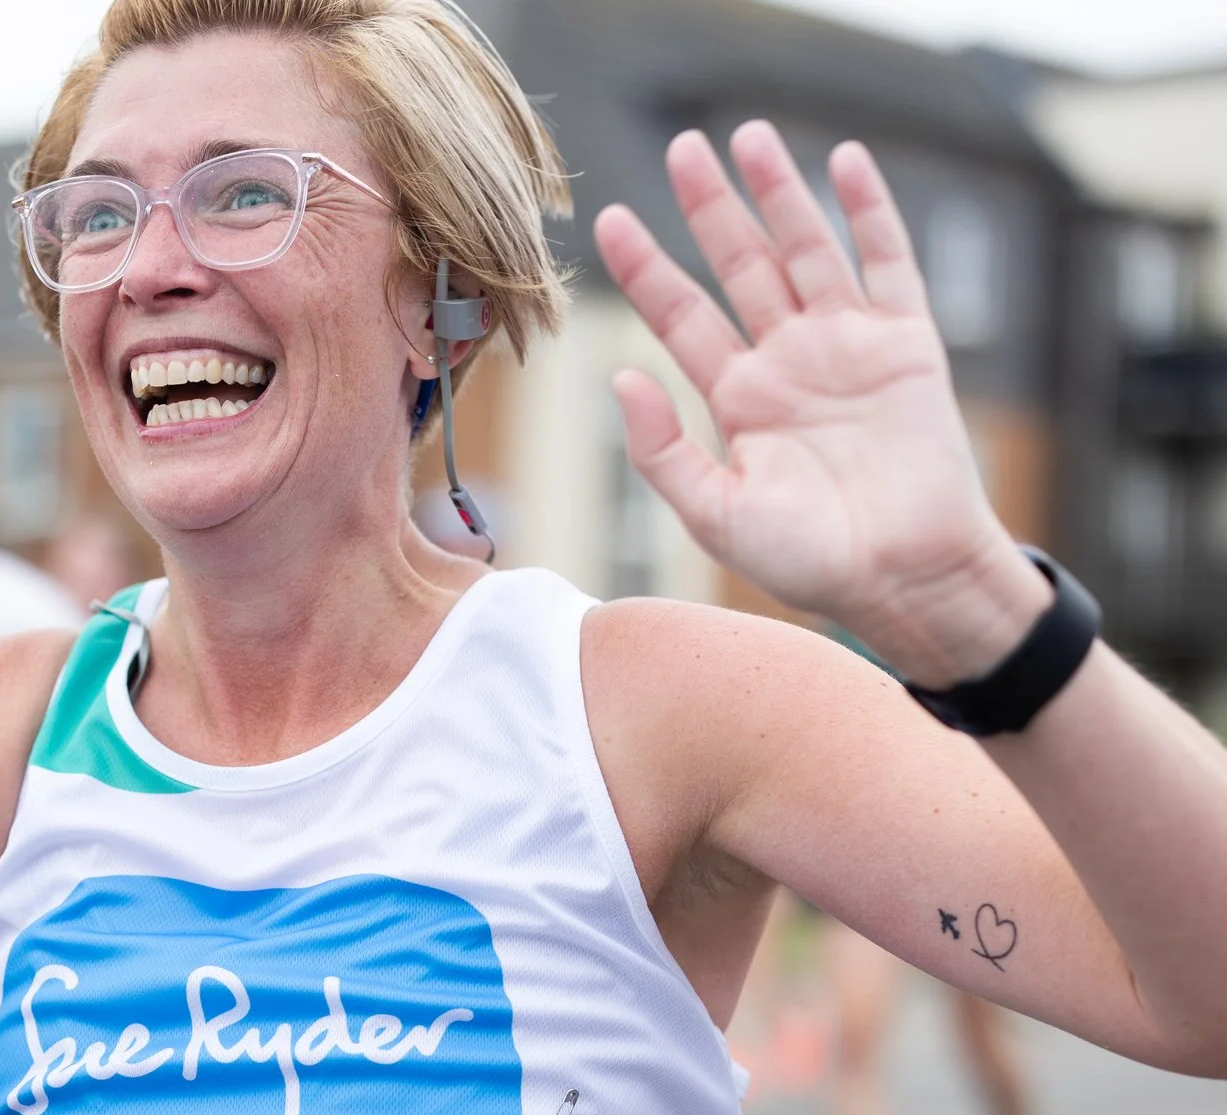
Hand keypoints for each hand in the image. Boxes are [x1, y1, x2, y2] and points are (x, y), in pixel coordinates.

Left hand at [596, 123, 1049, 686]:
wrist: (902, 577)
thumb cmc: (808, 562)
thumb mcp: (716, 514)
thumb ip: (663, 451)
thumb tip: (620, 378)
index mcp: (737, 398)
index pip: (679, 315)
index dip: (646, 267)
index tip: (609, 220)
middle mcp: (786, 361)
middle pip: (739, 265)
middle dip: (710, 206)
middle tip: (682, 146)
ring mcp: (846, 347)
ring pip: (806, 249)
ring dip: (779, 193)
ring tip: (750, 135)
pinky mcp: (906, 344)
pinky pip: (887, 263)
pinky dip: (868, 213)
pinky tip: (844, 163)